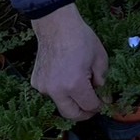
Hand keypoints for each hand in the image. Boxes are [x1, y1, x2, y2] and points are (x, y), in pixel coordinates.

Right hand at [30, 3, 107, 120]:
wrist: (57, 25)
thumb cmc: (81, 38)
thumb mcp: (100, 57)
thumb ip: (102, 79)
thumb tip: (102, 94)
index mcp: (74, 84)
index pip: (88, 106)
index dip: (98, 106)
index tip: (103, 103)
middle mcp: (56, 90)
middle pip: (70, 114)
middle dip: (84, 114)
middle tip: (92, 108)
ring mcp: (43, 87)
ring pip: (59, 104)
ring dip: (71, 101)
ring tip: (80, 87)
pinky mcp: (36, 82)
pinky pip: (50, 93)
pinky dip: (59, 91)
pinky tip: (65, 76)